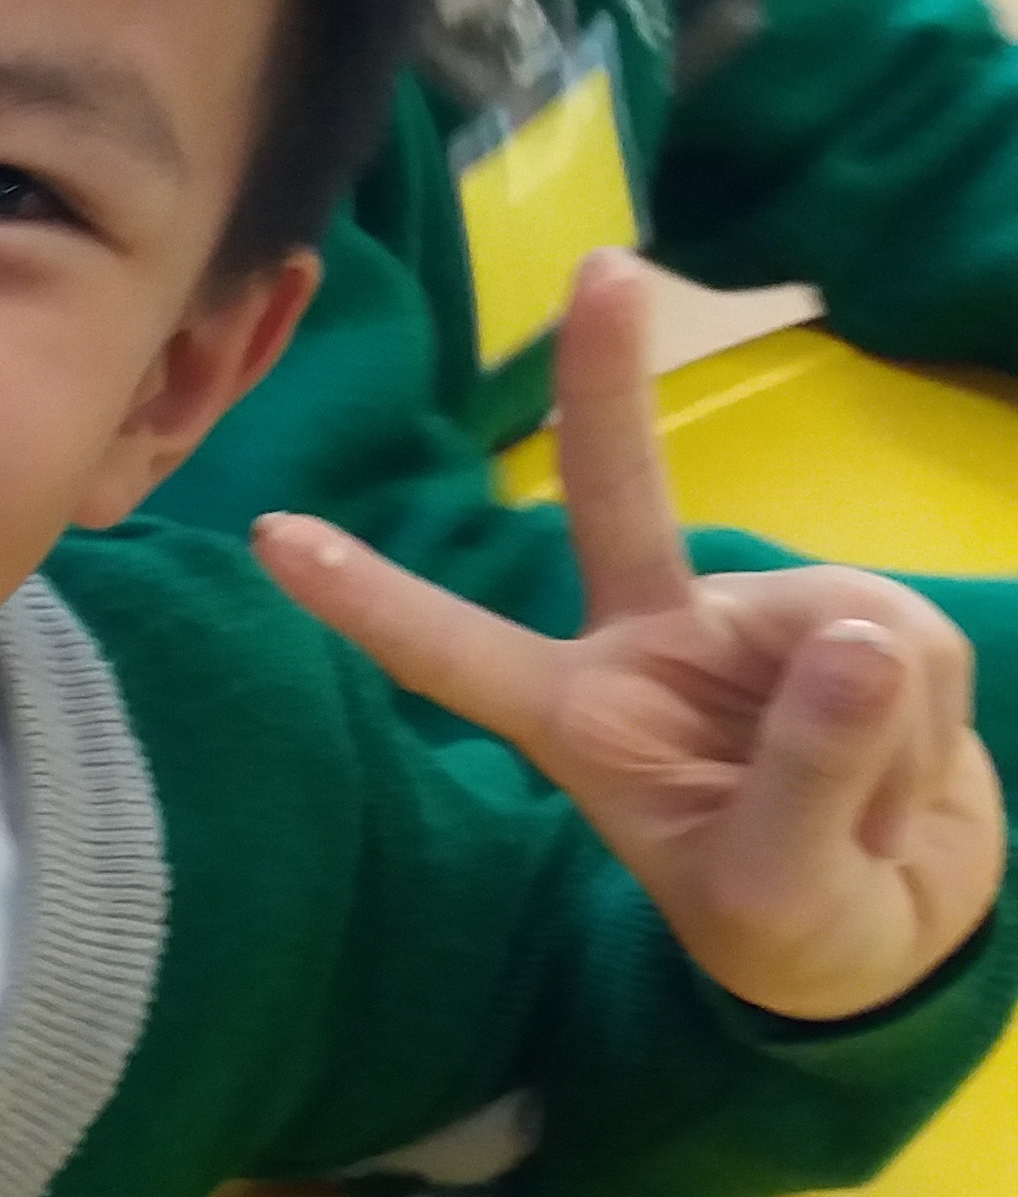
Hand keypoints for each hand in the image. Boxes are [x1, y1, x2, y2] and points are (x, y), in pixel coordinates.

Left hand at [254, 251, 1002, 1021]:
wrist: (905, 925)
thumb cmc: (799, 926)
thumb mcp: (783, 891)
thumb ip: (810, 773)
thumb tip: (851, 640)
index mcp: (580, 719)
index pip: (455, 654)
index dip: (367, 600)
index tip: (268, 536)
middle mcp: (653, 644)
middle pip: (618, 501)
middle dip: (608, 382)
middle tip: (601, 270)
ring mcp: (754, 622)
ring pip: (836, 620)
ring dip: (881, 729)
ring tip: (867, 812)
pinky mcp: (855, 620)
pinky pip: (909, 644)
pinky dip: (928, 724)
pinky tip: (910, 773)